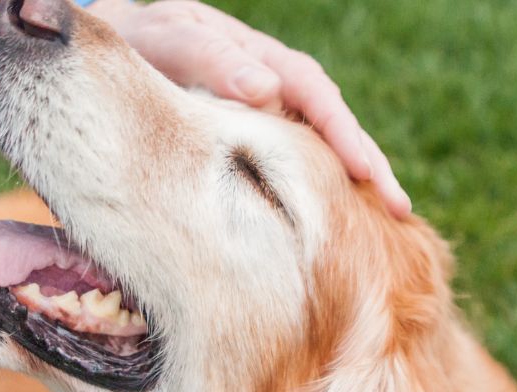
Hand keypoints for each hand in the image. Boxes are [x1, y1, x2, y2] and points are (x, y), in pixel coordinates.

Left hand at [87, 0, 411, 217]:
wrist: (116, 46)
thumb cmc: (140, 46)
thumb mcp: (170, 42)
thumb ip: (211, 61)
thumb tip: (267, 90)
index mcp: (260, 59)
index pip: (315, 96)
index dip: (342, 135)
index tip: (365, 172)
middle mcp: (275, 83)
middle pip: (331, 124)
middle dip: (367, 166)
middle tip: (400, 210)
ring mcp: (267, 110)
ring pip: (317, 145)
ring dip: (350, 182)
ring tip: (386, 224)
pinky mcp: (254, 136)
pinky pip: (293, 160)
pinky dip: (318, 187)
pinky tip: (335, 221)